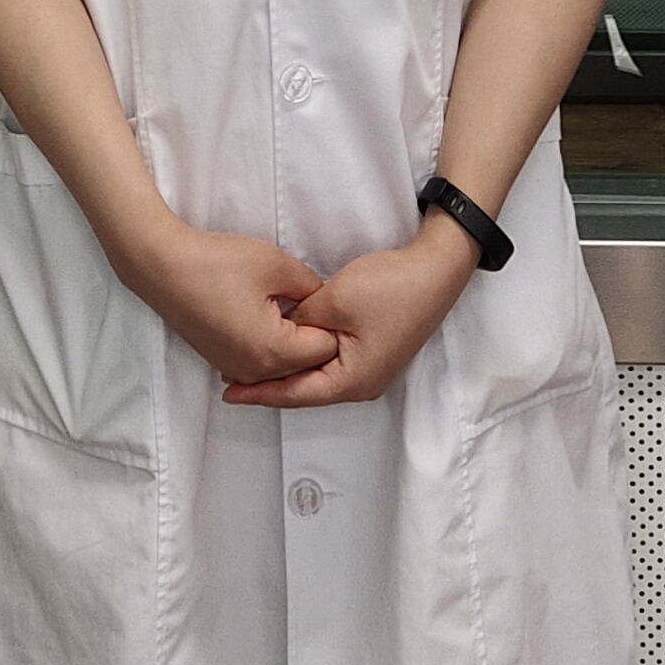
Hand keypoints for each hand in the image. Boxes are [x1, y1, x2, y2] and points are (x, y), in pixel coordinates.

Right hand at [126, 223, 341, 391]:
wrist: (164, 267)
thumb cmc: (216, 264)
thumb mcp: (279, 266)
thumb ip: (314, 290)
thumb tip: (326, 303)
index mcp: (274, 350)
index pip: (327, 350)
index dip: (333, 322)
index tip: (326, 300)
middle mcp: (256, 371)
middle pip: (308, 366)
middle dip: (315, 337)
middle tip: (309, 301)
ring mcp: (237, 370)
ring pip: (286, 369)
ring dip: (294, 344)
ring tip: (288, 307)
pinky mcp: (224, 362)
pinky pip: (263, 365)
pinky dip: (273, 347)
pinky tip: (268, 317)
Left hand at [225, 216, 477, 407]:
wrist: (436, 270)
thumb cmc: (390, 288)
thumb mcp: (332, 301)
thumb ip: (300, 321)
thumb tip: (281, 329)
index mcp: (353, 382)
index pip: (295, 394)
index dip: (260, 392)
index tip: (228, 392)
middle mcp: (363, 385)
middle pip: (306, 391)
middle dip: (270, 384)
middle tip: (231, 379)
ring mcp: (370, 370)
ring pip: (318, 377)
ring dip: (288, 370)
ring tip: (252, 365)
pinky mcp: (373, 352)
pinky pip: (331, 362)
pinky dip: (306, 357)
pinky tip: (288, 347)